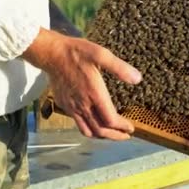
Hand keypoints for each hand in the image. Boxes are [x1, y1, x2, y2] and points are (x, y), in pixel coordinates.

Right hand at [22, 28, 141, 139]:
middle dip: (115, 136)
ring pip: (88, 130)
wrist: (51, 53)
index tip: (131, 128)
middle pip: (100, 130)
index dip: (122, 127)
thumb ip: (120, 68)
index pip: (110, 120)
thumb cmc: (76, 52)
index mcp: (94, 94)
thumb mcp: (101, 54)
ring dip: (102, 135)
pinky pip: (78, 124)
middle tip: (126, 135)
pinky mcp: (64, 105)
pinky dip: (90, 128)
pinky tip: (96, 122)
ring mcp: (71, 107)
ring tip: (113, 133)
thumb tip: (137, 79)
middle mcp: (82, 104)